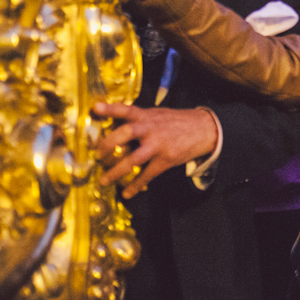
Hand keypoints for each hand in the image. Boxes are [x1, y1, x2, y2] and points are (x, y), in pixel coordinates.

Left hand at [93, 102, 217, 198]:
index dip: (111, 108)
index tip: (96, 107)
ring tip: (104, 180)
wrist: (203, 129)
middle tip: (97, 154)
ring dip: (116, 171)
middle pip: (126, 133)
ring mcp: (158, 145)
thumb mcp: (158, 115)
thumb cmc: (177, 121)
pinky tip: (127, 192)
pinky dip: (136, 185)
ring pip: (134, 159)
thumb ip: (140, 120)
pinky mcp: (166, 159)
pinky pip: (148, 175)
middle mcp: (151, 129)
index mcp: (147, 116)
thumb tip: (118, 124)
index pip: (127, 109)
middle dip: (108, 144)